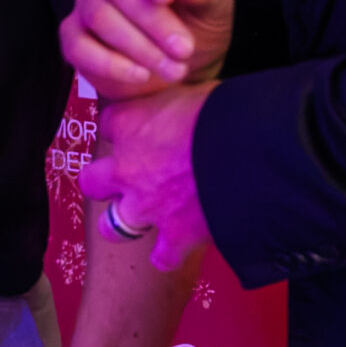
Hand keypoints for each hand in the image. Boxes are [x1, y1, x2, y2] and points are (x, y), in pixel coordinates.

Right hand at [62, 0, 231, 98]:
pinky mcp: (73, 34)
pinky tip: (140, 76)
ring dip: (139, 47)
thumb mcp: (215, 5)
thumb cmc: (200, 24)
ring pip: (100, 16)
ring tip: (174, 69)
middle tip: (184, 50)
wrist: (182, 63)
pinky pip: (78, 45)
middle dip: (153, 21)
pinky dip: (109, 64)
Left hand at [80, 84, 213, 271]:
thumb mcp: (191, 89)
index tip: (138, 129)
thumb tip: (185, 100)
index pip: (108, 123)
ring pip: (112, 227)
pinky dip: (168, 255)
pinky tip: (173, 251)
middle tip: (124, 179)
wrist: (253, 149)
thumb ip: (175, 100)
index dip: (123, 128)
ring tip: (136, 221)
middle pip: (92, 181)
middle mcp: (128, 167)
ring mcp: (147, 205)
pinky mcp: (176, 234)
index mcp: (130, 123)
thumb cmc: (225, 110)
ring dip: (123, 224)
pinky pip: (162, 257)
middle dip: (104, 182)